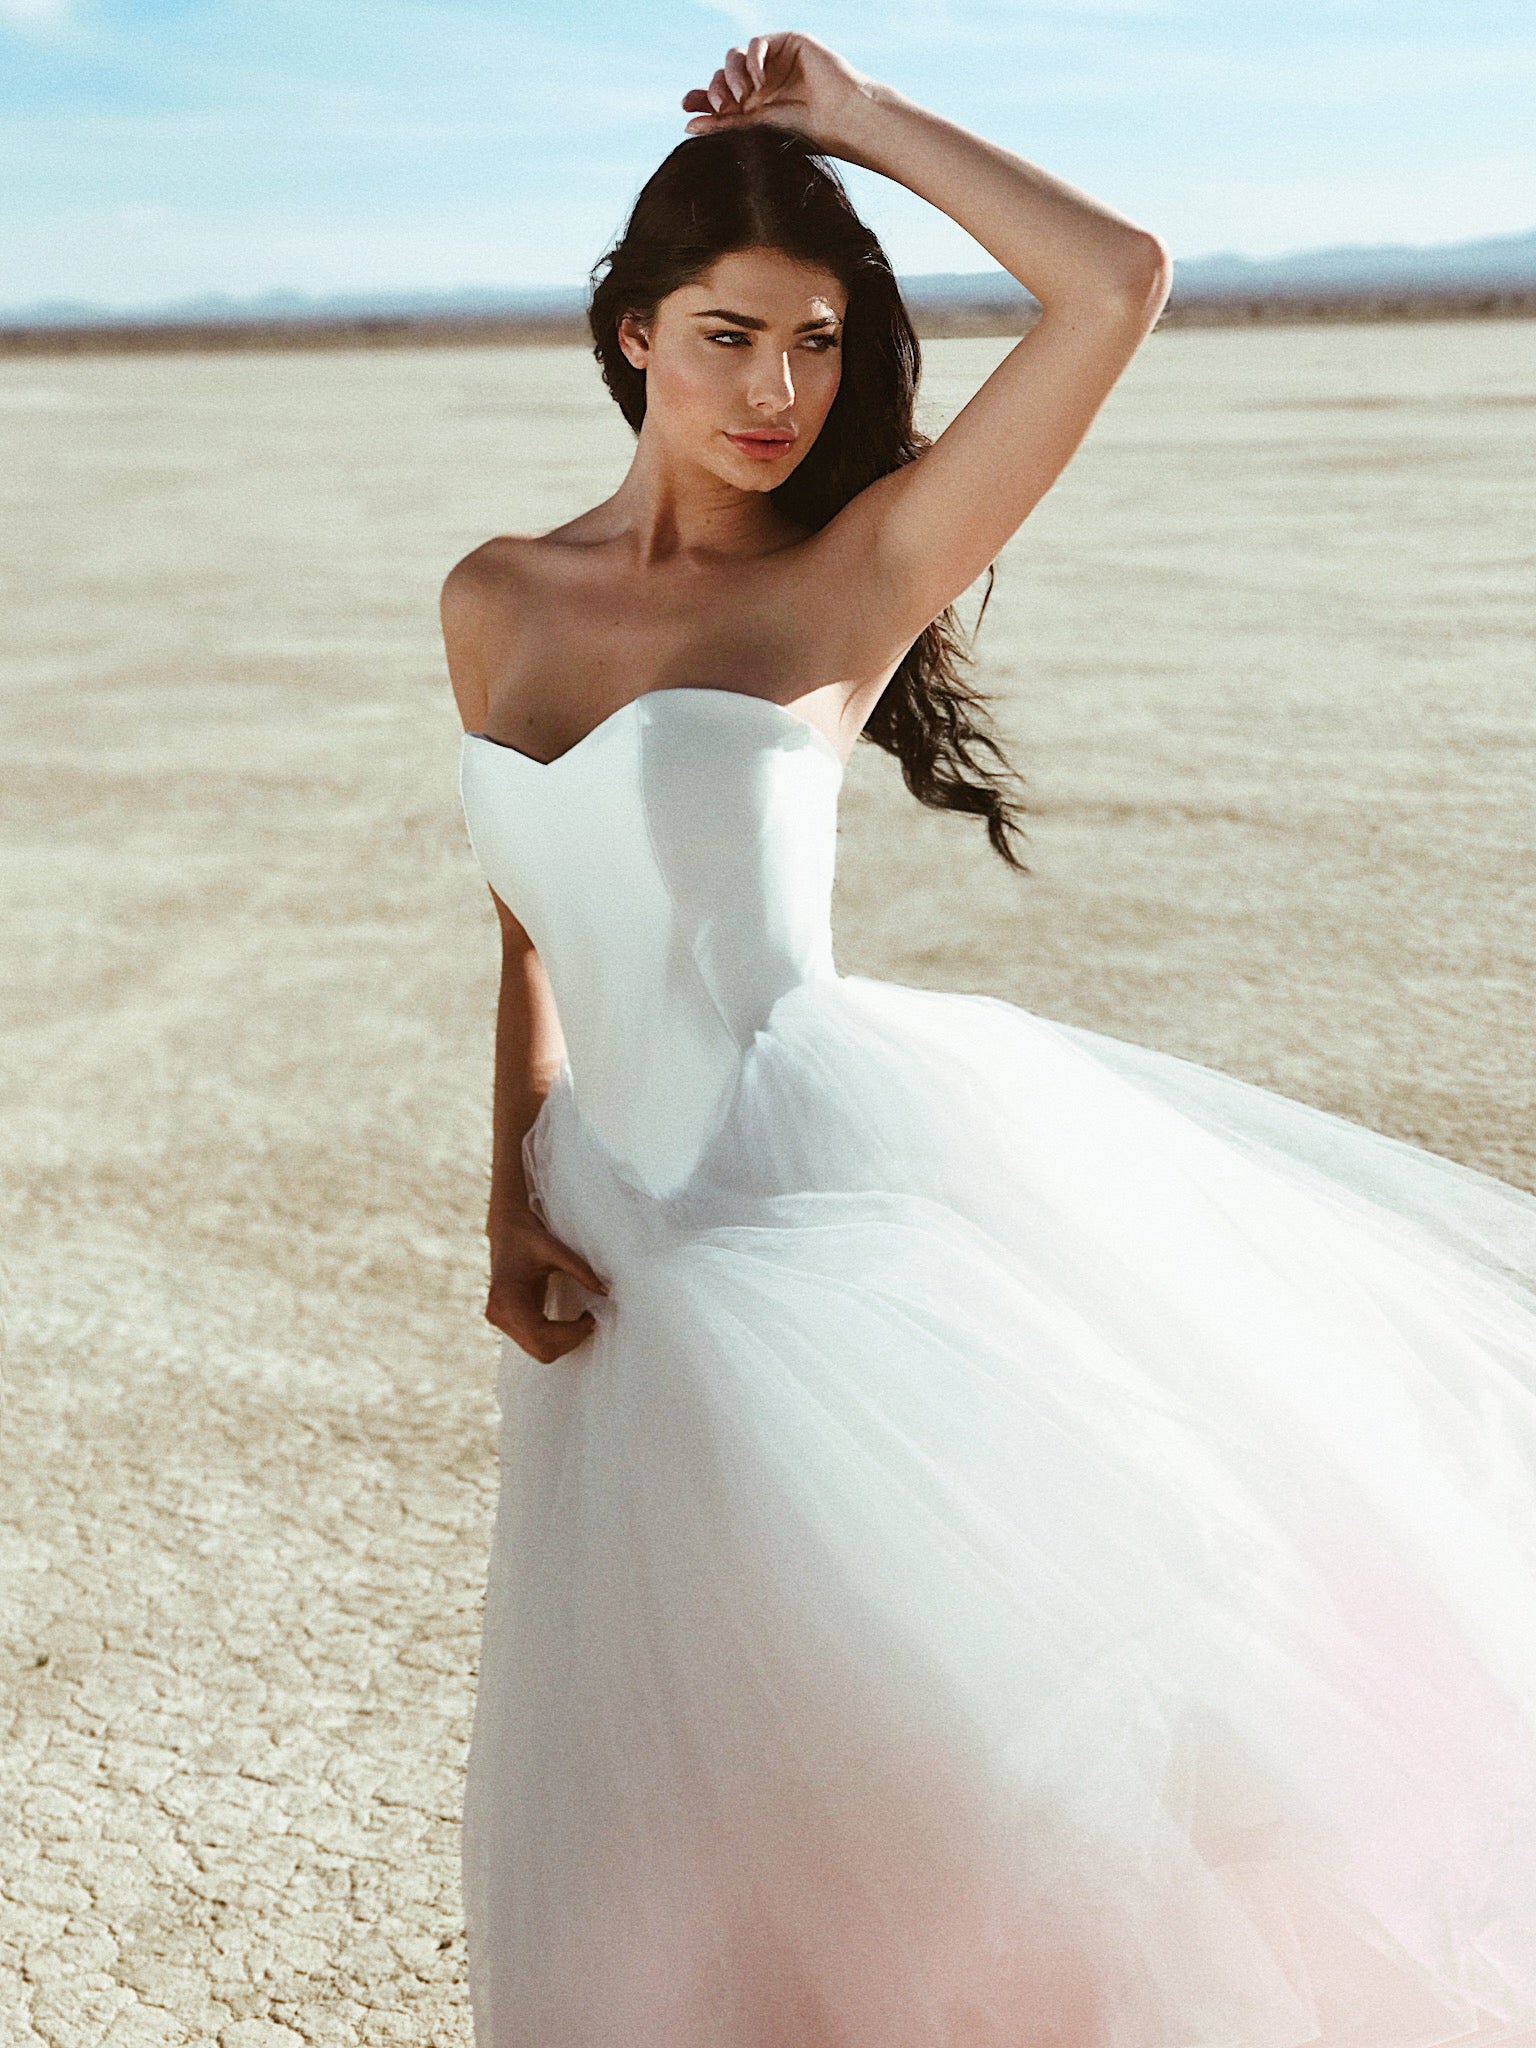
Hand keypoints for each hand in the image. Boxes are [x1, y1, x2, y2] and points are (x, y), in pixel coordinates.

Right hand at [485, 1210, 608, 1363]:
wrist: (505, 1229)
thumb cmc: (528, 1236)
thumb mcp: (556, 1249)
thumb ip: (582, 1271)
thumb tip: (606, 1292)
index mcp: (507, 1298)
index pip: (541, 1335)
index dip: (571, 1333)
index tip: (591, 1318)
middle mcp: (499, 1314)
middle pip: (541, 1350)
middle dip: (571, 1340)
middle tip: (590, 1320)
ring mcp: (500, 1321)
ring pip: (538, 1351)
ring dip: (565, 1341)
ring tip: (582, 1320)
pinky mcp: (507, 1321)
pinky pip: (534, 1342)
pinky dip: (556, 1338)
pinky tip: (569, 1322)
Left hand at [681, 32, 873, 155]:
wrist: (841, 121)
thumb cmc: (804, 133)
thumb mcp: (756, 131)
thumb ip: (723, 125)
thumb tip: (686, 126)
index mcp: (754, 103)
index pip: (718, 94)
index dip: (700, 97)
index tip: (685, 107)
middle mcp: (761, 80)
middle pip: (722, 73)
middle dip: (716, 89)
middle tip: (722, 106)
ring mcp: (774, 61)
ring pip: (735, 56)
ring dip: (732, 75)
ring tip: (743, 96)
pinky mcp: (788, 43)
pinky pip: (757, 43)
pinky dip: (752, 61)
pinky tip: (759, 82)